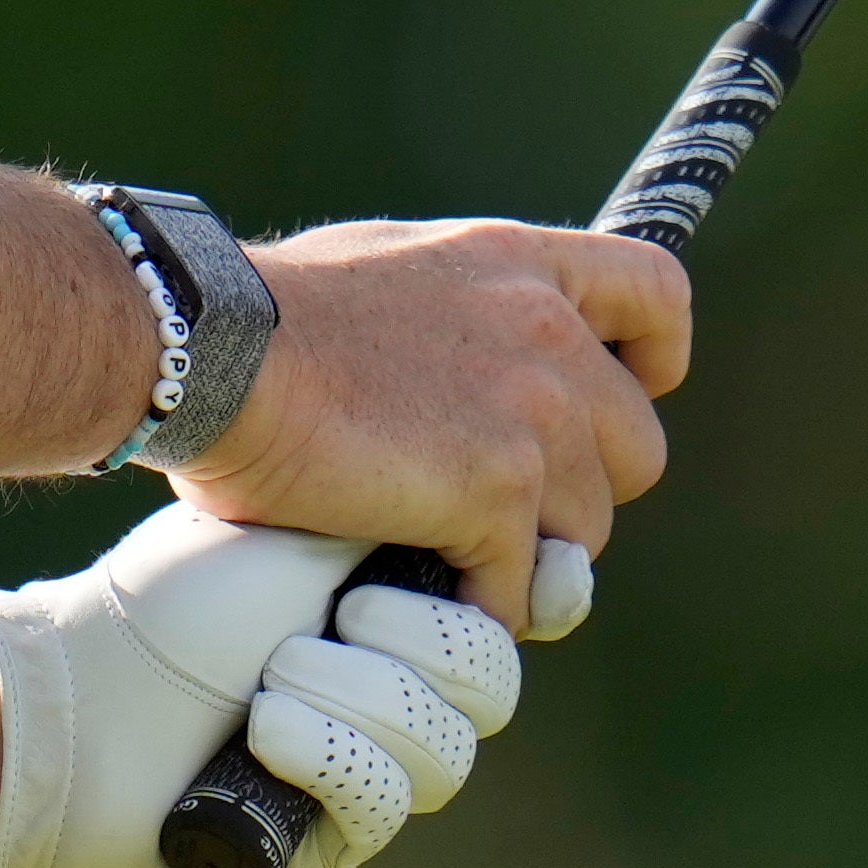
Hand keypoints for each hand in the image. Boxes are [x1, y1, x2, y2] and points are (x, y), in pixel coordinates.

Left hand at [0, 501, 540, 867]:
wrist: (80, 690)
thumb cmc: (179, 598)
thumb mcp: (309, 531)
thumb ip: (417, 524)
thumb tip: (523, 519)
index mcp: (398, 614)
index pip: (511, 618)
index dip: (532, 597)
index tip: (523, 566)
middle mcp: (393, 700)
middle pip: (492, 686)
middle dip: (426, 640)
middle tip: (344, 611)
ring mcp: (363, 778)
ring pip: (445, 753)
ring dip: (359, 699)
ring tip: (275, 673)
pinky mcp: (325, 848)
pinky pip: (380, 806)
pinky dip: (326, 756)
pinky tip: (265, 728)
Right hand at [181, 217, 685, 625]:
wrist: (211, 348)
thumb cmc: (260, 314)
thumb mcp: (385, 271)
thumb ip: (455, 316)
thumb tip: (457, 374)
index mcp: (518, 262)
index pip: (656, 295)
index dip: (650, 361)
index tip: (618, 395)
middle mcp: (546, 330)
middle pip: (637, 445)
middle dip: (580, 492)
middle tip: (499, 512)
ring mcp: (531, 412)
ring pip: (586, 532)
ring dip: (523, 558)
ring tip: (443, 558)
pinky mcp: (498, 491)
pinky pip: (514, 586)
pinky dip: (469, 605)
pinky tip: (408, 592)